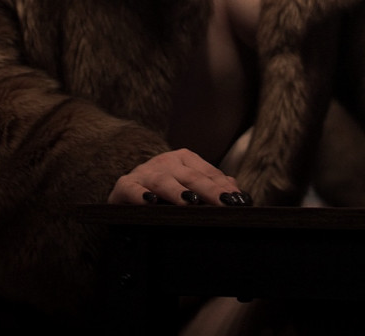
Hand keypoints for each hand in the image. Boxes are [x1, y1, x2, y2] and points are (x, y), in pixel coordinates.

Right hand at [108, 148, 252, 206]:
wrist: (126, 190)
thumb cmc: (163, 191)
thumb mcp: (187, 185)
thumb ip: (210, 186)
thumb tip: (235, 190)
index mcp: (184, 159)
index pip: (209, 173)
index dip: (224, 187)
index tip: (239, 201)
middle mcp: (166, 162)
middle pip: (191, 176)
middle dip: (210, 190)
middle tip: (225, 203)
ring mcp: (145, 172)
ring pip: (163, 181)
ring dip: (177, 191)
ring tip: (191, 202)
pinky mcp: (124, 186)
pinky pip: (132, 190)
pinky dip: (140, 195)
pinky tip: (150, 202)